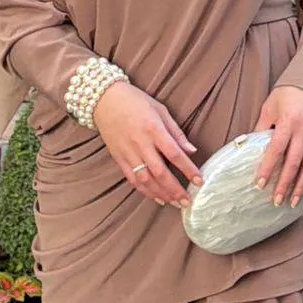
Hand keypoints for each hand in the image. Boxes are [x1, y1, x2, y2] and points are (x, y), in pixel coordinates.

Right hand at [93, 82, 202, 207]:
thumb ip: (176, 132)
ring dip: (161, 194)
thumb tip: (192, 151)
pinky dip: (145, 191)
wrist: (104, 99)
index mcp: (153, 129)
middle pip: (160, 172)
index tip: (199, 181)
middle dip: (175, 189)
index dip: (188, 169)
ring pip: (145, 180)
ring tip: (175, 203)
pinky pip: (132, 179)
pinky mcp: (119, 158)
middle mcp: (140, 143)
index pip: (174, 154)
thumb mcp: (160, 110)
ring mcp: (128, 152)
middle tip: (188, 201)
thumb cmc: (135, 101)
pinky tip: (157, 198)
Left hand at [255, 85, 302, 207]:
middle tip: (276, 201)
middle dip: (285, 184)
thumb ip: (262, 127)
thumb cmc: (287, 94)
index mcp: (288, 122)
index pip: (276, 150)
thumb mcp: (270, 107)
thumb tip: (249, 147)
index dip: (268, 168)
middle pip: (294, 162)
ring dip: (301, 185)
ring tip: (293, 202)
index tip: (260, 185)